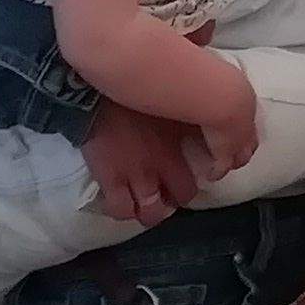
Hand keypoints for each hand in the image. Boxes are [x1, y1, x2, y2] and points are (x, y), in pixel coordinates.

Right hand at [81, 101, 206, 224]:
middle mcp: (160, 166)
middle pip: (180, 200)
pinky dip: (124, 211)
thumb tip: (207, 125)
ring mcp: (134, 176)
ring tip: (146, 203)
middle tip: (167, 194)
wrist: (97, 91)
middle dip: (176, 201)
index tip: (186, 181)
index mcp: (176, 146)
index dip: (192, 187)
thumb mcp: (171, 102)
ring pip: (149, 213)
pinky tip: (124, 201)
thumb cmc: (136, 92)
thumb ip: (189, 119)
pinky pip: (120, 209)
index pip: (195, 179)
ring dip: (152, 211)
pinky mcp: (109, 179)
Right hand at [194, 78, 262, 182]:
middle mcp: (246, 127)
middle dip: (245, 148)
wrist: (224, 98)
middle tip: (237, 152)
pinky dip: (216, 172)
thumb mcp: (224, 76)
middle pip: (250, 143)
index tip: (239, 129)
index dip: (245, 128)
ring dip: (235, 160)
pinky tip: (211, 175)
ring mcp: (238, 143)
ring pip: (240, 158)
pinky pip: (221, 168)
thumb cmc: (223, 82)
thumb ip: (220, 77)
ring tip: (227, 164)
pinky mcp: (224, 155)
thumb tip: (210, 64)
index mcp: (247, 106)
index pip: (249, 122)